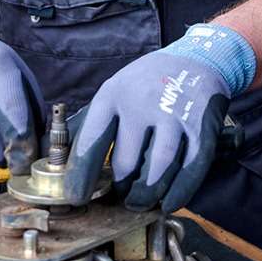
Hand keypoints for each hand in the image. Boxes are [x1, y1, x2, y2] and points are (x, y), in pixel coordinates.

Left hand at [66, 24, 255, 211]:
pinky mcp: (201, 126)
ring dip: (147, 194)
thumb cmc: (149, 80)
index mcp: (114, 94)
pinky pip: (190, 167)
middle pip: (126, 163)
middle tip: (121, 197)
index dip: (81, 175)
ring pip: (157, 168)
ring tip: (140, 202)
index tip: (77, 197)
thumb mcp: (116, 88)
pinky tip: (169, 203)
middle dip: (122, 189)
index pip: (91, 142)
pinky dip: (179, 191)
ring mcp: (174, 114)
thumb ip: (90, 121)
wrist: (200, 58)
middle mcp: (142, 103)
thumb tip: (60, 156)